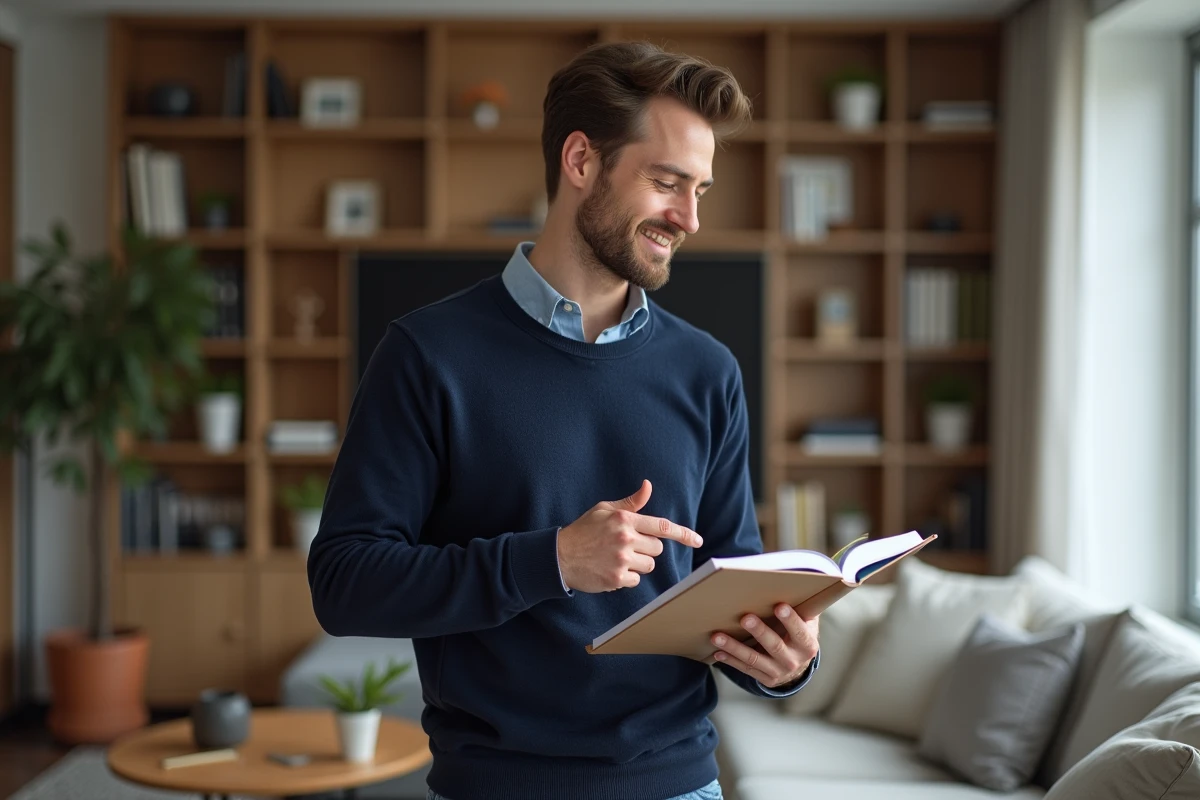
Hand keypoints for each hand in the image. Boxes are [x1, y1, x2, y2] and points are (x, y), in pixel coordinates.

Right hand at [558, 479, 703, 592]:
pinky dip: (628, 578)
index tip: (698, 540)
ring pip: (649, 566)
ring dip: (638, 564)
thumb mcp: (604, 510)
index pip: (661, 526)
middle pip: (657, 549)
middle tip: (627, 547)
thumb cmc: (583, 531)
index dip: (683, 534)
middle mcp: (625, 538)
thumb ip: (630, 503)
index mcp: (624, 519)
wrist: (559, 556)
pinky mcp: (616, 578)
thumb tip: (648, 486)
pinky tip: (611, 569)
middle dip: (647, 549)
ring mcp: (621, 560)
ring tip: (618, 558)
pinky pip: (637, 580)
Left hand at [710, 604, 818, 687]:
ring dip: (734, 647)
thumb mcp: (806, 624)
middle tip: (745, 618)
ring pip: (754, 659)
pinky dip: (730, 660)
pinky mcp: (765, 679)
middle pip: (774, 646)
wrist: (798, 667)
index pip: (799, 632)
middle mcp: (793, 661)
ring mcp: (778, 671)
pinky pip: (745, 668)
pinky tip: (718, 652)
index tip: (779, 606)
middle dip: (759, 631)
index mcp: (807, 645)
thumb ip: (801, 609)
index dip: (790, 620)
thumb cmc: (798, 636)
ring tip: (717, 636)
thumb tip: (791, 585)